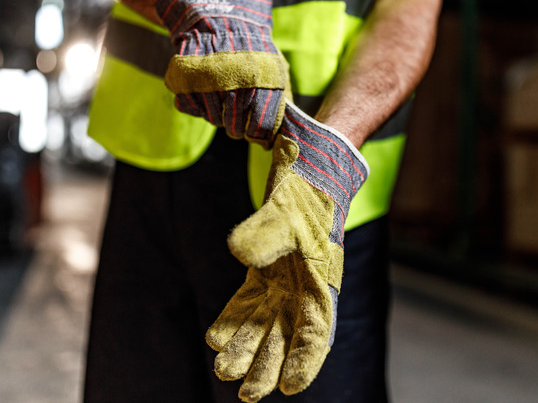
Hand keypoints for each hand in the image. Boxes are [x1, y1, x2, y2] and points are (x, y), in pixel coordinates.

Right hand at [156, 0, 290, 147]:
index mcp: (262, 80)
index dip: (255, 135)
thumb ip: (282, 97)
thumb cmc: (252, 49)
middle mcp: (236, 80)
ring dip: (215, 115)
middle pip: (233, 126)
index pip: (259, 126)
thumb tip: (285, 130)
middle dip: (234, 128)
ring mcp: (208, 79)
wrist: (219, 17)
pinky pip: (187, 106)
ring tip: (220, 101)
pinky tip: (202, 94)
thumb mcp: (275, 67)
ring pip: (211, 118)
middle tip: (234, 122)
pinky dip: (193, 106)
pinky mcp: (185, 75)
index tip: (252, 134)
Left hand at [206, 101, 368, 400]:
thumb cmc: (310, 183)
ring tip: (222, 371)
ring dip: (246, 347)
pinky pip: (249, 300)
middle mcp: (305, 283)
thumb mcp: (291, 205)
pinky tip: (214, 336)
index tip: (289, 387)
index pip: (317, 328)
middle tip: (244, 394)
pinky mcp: (267, 265)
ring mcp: (285, 276)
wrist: (310, 158)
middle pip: (288, 335)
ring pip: (266, 322)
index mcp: (322, 276)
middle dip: (267, 365)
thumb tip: (238, 254)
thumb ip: (267, 232)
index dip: (306, 360)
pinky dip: (234, 318)